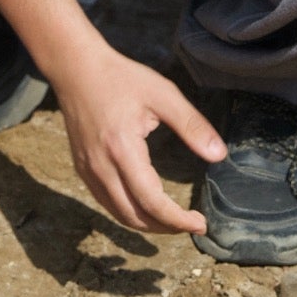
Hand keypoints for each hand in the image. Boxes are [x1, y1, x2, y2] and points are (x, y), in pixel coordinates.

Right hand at [48, 40, 224, 234]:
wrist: (76, 69)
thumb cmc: (121, 78)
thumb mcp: (163, 94)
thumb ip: (191, 125)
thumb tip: (220, 155)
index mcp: (122, 150)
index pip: (152, 202)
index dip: (178, 220)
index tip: (201, 224)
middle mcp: (101, 167)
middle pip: (135, 216)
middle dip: (166, 227)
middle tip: (193, 224)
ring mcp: (88, 170)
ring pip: (119, 214)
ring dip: (148, 223)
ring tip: (174, 220)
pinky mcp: (83, 168)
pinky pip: (107, 202)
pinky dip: (129, 212)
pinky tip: (147, 206)